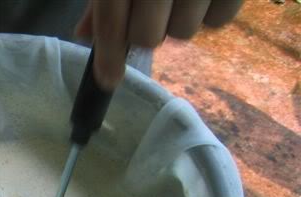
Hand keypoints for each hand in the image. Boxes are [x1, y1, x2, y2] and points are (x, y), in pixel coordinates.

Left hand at [75, 0, 243, 89]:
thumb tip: (84, 33)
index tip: (107, 80)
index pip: (111, 20)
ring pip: (183, 33)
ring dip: (178, 21)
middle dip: (145, 31)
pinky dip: (209, 13)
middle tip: (151, 11)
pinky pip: (218, 21)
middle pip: (148, 37)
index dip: (108, 55)